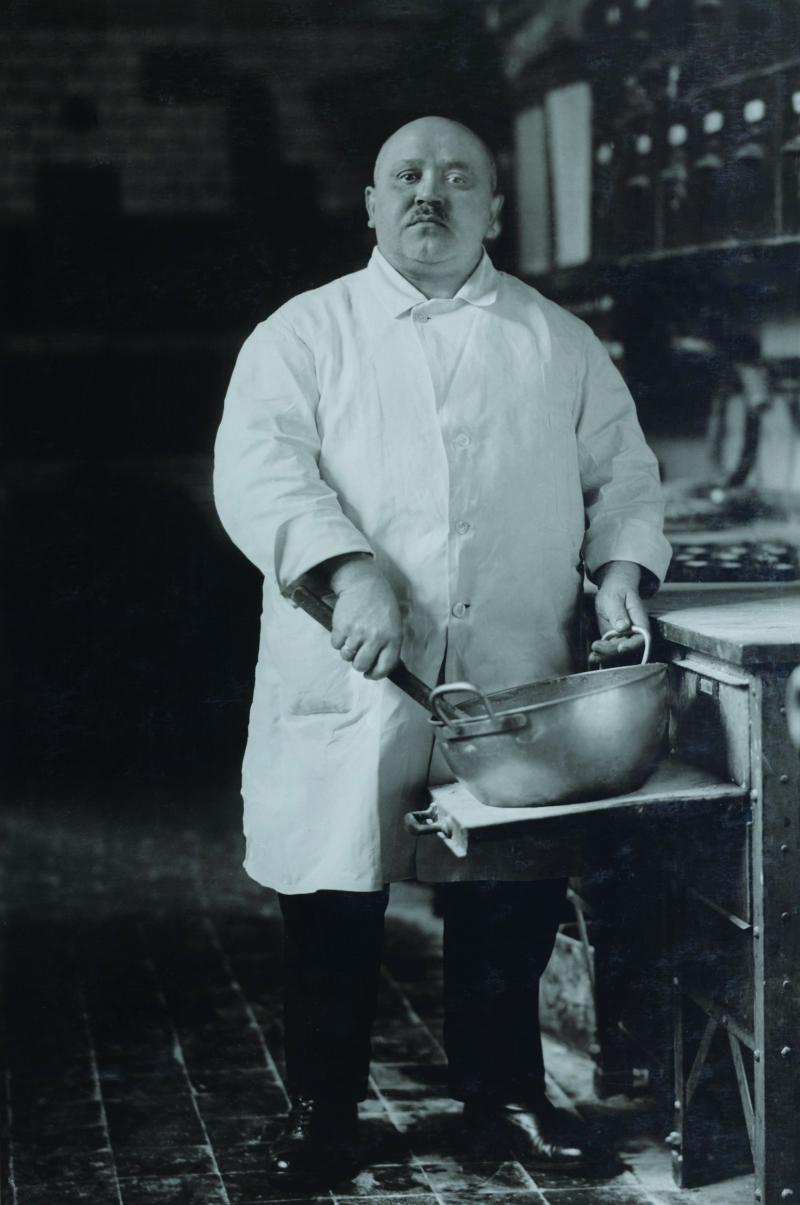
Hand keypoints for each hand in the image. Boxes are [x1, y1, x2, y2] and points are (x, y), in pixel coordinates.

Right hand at [328, 555, 401, 679]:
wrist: (364, 583)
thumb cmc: (381, 606)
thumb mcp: (394, 624)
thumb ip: (388, 645)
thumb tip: (376, 667)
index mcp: (393, 638)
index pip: (384, 667)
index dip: (375, 674)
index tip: (369, 674)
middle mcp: (376, 637)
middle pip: (361, 665)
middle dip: (358, 664)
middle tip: (358, 655)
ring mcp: (358, 632)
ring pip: (346, 656)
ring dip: (347, 651)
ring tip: (351, 638)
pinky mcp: (342, 627)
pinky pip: (335, 645)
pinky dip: (338, 640)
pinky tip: (344, 629)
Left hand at [590, 560, 648, 666]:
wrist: (614, 588)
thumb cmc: (617, 590)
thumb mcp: (616, 597)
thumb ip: (619, 612)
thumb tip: (623, 627)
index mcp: (640, 621)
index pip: (641, 637)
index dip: (632, 645)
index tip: (620, 647)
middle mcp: (634, 632)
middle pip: (627, 647)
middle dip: (612, 651)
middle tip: (596, 647)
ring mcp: (624, 636)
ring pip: (617, 651)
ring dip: (605, 656)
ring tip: (592, 657)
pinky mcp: (614, 638)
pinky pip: (609, 649)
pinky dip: (601, 653)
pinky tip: (592, 657)